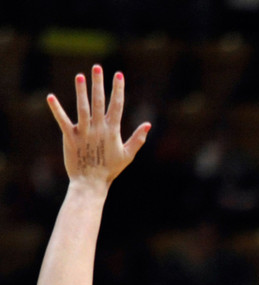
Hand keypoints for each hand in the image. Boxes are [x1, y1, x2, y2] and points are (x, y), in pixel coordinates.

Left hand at [46, 65, 149, 186]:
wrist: (91, 182)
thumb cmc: (110, 169)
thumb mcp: (128, 155)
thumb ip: (138, 139)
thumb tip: (148, 125)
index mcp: (112, 131)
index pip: (116, 106)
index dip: (118, 89)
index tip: (118, 75)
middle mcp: (98, 128)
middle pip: (98, 102)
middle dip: (99, 84)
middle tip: (98, 67)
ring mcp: (83, 132)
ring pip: (82, 108)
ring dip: (81, 91)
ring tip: (80, 76)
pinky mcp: (69, 137)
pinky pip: (62, 121)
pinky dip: (56, 109)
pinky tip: (51, 97)